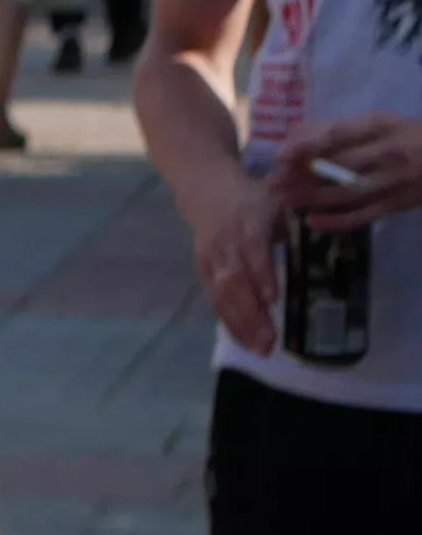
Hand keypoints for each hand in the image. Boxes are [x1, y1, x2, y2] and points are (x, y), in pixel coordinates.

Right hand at [185, 164, 287, 354]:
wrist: (205, 186)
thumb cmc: (252, 198)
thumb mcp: (277, 202)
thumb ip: (298, 225)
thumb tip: (331, 246)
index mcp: (249, 223)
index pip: (253, 251)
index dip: (261, 274)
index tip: (273, 299)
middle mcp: (226, 243)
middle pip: (235, 281)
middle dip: (252, 313)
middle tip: (270, 341)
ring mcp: (212, 258)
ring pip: (222, 294)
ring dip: (240, 324)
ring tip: (260, 349)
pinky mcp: (203, 269)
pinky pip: (214, 298)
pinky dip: (228, 320)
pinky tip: (243, 340)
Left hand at [281, 118, 421, 225]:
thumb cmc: (409, 136)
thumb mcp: (380, 123)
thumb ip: (340, 128)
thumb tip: (295, 133)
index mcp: (380, 126)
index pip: (337, 134)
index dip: (306, 145)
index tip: (279, 156)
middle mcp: (388, 152)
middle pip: (339, 165)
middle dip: (302, 176)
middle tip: (272, 183)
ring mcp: (395, 181)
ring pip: (348, 192)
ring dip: (312, 198)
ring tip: (282, 200)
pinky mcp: (400, 204)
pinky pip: (365, 215)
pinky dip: (337, 221)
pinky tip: (312, 221)